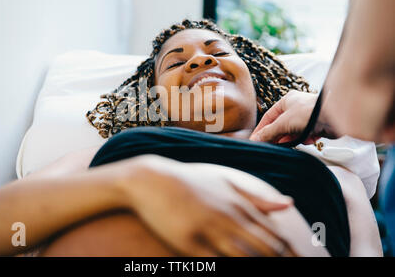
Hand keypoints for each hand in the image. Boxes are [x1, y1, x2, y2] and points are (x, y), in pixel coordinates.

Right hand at [121, 154, 295, 256]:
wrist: (151, 180)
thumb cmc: (190, 182)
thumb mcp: (225, 183)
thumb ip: (257, 198)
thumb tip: (289, 204)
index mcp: (239, 204)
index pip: (276, 235)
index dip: (290, 254)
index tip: (296, 263)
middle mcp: (228, 217)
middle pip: (267, 249)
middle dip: (280, 262)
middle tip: (289, 269)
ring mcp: (208, 229)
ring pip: (244, 258)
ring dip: (253, 265)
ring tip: (262, 276)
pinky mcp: (188, 242)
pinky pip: (214, 263)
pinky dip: (225, 267)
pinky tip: (228, 266)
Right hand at [250, 90, 336, 143]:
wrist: (336, 115)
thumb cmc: (311, 111)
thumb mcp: (283, 122)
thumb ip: (268, 132)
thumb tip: (256, 139)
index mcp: (287, 101)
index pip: (268, 117)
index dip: (261, 129)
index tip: (256, 140)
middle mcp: (296, 108)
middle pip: (280, 126)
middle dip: (278, 136)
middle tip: (271, 145)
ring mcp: (307, 117)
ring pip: (293, 132)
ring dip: (292, 138)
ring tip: (291, 143)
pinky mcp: (317, 126)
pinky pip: (305, 136)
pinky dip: (305, 139)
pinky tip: (308, 139)